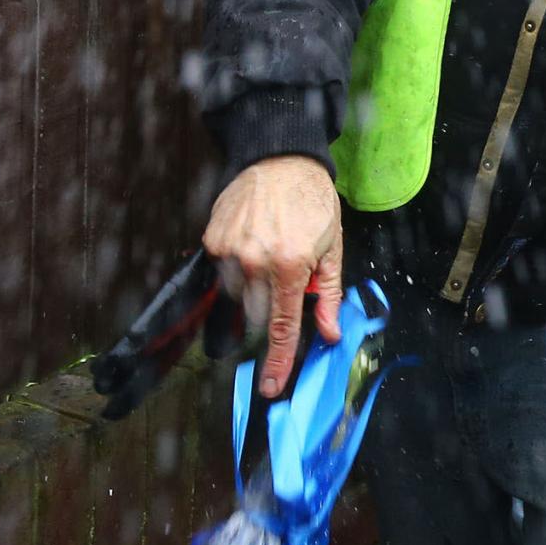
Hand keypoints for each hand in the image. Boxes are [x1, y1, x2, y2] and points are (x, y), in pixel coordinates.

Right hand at [203, 155, 341, 397]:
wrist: (281, 159)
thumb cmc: (313, 201)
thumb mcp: (333, 246)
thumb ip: (329, 294)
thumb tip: (329, 332)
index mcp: (290, 265)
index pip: (283, 327)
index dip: (278, 361)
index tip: (271, 386)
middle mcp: (255, 262)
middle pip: (258, 316)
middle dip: (273, 310)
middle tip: (284, 282)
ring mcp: (229, 251)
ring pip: (238, 297)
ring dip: (254, 289)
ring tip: (270, 255)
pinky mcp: (212, 240)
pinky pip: (223, 273)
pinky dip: (238, 268)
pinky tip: (253, 243)